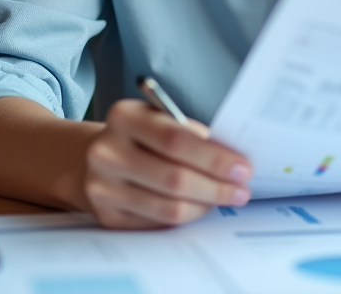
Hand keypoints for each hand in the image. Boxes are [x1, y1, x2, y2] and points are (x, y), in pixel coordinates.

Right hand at [80, 99, 253, 228]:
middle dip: (216, 187)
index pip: (176, 140)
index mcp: (124, 117)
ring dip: (205, 205)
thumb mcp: (161, 120)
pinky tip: (199, 206)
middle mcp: (107, 152)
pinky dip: (186, 216)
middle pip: (174, 178)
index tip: (242, 168)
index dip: (214, 158)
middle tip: (241, 190)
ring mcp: (103, 187)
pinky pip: (158, 223)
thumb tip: (232, 163)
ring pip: (169, 207)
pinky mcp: (107, 216)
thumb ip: (191, 135)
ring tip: (224, 198)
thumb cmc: (142, 136)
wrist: (98, 157)